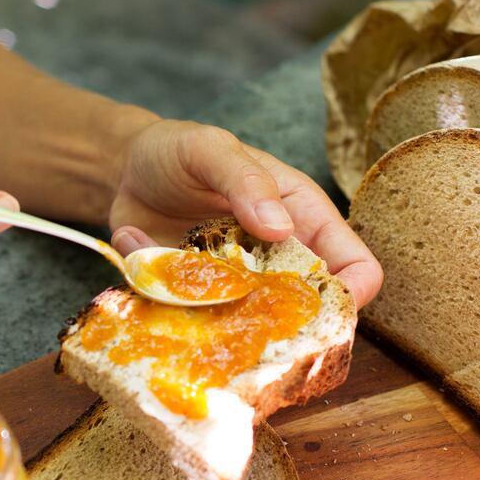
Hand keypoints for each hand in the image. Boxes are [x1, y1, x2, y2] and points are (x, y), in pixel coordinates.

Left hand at [106, 120, 382, 306]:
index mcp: (301, 220)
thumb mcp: (212, 149)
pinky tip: (135, 246)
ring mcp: (238, 288)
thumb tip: (280, 228)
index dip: (350, 295)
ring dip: (211, 316)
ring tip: (172, 275)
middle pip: (306, 314)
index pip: (354, 267)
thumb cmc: (180, 152)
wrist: (126, 169)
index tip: (322, 314)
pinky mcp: (197, 302)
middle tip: (232, 306)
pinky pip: (190, 323)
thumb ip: (246, 180)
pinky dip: (160, 297)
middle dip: (279, 325)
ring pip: (249, 331)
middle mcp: (277, 261)